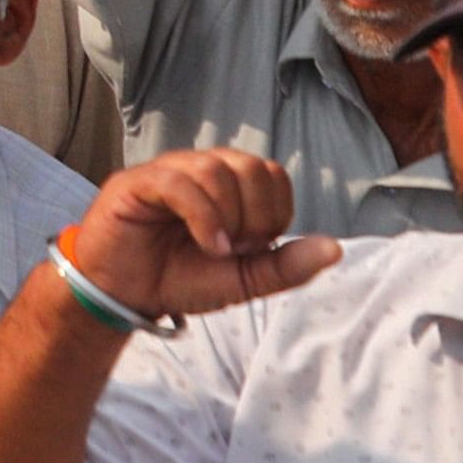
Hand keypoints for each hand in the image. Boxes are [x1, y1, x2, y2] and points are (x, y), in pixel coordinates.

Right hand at [60, 149, 343, 325]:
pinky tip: (206, 244)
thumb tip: (336, 248)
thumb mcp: (244, 280)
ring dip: (227, 217)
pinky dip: (203, 217)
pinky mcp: (135, 183)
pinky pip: (178, 182)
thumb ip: (286, 265)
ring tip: (217, 249)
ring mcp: (166, 172)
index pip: (271, 173)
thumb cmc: (180, 279)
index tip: (254, 246)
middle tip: (236, 248)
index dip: (274, 211)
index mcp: (227, 186)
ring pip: (215, 169)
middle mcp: (198, 170)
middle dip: (254, 214)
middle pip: (250, 166)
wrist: (126, 296)